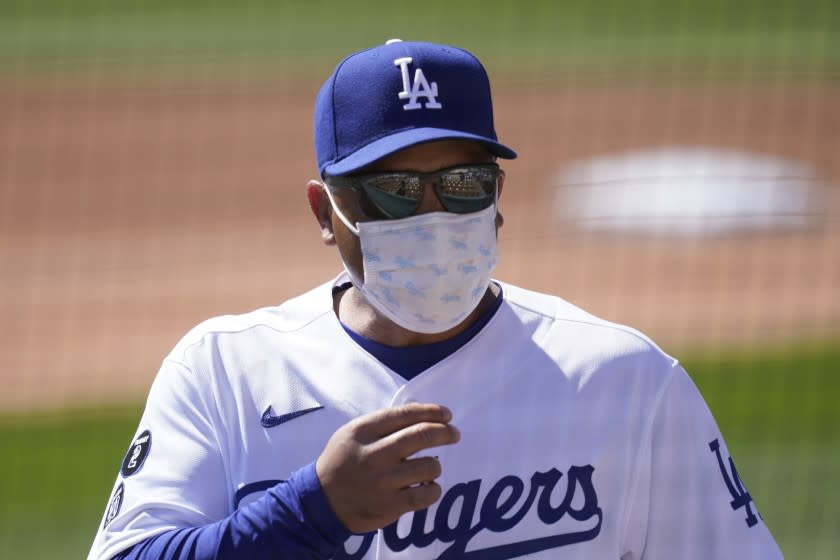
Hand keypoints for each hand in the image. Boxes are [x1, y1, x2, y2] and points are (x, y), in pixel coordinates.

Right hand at [315, 403, 459, 532]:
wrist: (320, 501)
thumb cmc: (342, 462)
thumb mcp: (352, 434)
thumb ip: (381, 424)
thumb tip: (421, 415)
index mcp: (363, 431)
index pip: (405, 414)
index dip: (431, 411)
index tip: (446, 414)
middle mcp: (374, 454)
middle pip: (422, 436)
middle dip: (445, 432)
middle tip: (454, 434)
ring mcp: (383, 481)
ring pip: (429, 466)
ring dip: (436, 465)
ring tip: (431, 467)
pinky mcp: (390, 506)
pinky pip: (426, 495)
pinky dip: (434, 490)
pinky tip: (428, 487)